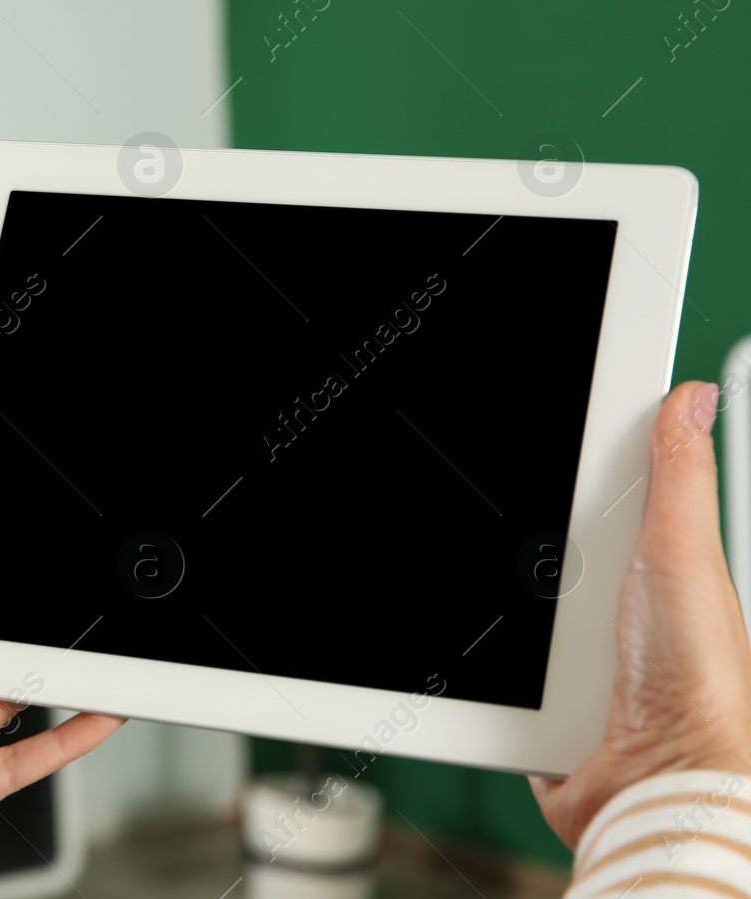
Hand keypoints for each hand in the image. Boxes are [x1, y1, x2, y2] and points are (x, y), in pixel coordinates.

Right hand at [532, 381, 750, 846]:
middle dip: (524, 553)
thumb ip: (680, 478)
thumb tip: (690, 398)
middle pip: (543, 556)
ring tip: (528, 623)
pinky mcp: (544, 712)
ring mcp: (581, 668)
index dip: (571, 470)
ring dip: (506, 620)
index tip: (543, 446)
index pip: (604, 502)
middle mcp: (621, 618)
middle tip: (538, 557)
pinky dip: (487, 674)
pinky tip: (499, 668)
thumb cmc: (697, 682)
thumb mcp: (684, 554)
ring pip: (516, 617)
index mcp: (659, 571)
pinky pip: (495, 680)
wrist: (662, 786)